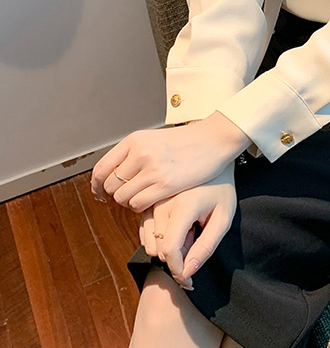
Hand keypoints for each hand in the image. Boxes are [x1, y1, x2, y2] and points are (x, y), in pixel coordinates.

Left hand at [91, 111, 250, 211]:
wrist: (214, 140)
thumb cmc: (187, 141)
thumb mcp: (154, 139)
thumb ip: (133, 154)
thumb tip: (112, 175)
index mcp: (134, 140)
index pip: (101, 168)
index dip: (97, 185)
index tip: (100, 193)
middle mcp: (140, 153)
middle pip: (109, 185)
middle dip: (113, 195)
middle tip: (125, 197)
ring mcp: (152, 169)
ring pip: (122, 197)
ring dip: (128, 202)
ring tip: (141, 198)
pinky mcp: (165, 184)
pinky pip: (138, 204)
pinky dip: (140, 207)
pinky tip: (150, 200)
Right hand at [139, 166, 236, 289]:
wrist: (212, 159)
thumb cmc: (222, 190)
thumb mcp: (223, 219)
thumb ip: (206, 247)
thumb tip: (186, 273)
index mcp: (183, 205)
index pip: (169, 249)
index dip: (178, 270)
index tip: (189, 279)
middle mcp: (162, 203)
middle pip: (158, 250)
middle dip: (177, 257)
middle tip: (197, 243)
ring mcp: (152, 201)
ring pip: (150, 243)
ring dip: (168, 247)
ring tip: (190, 232)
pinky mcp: (148, 202)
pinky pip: (145, 232)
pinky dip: (159, 238)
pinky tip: (178, 227)